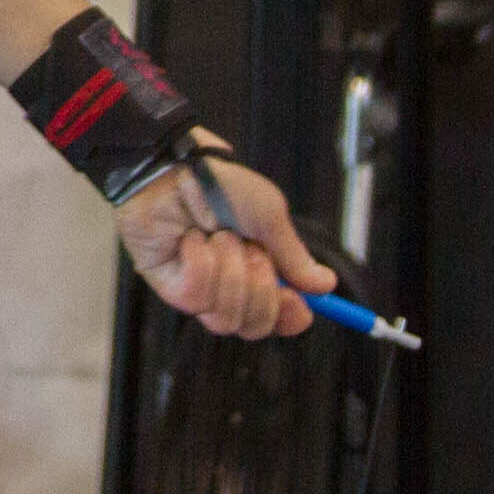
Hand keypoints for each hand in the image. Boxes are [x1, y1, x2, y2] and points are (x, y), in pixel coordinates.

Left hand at [120, 151, 331, 340]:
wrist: (174, 167)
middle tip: (253, 254)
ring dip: (229, 273)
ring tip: (217, 237)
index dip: (290, 317)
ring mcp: (198, 287)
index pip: (277, 314)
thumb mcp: (269, 215)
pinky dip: (200, 266)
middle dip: (260, 290)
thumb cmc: (219, 183)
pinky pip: (195, 299)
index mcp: (256, 268)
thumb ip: (294, 256)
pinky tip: (191, 240)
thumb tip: (324, 285)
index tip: (300, 303)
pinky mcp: (169, 285)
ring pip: (225, 317)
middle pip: (254, 326)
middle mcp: (228, 283)